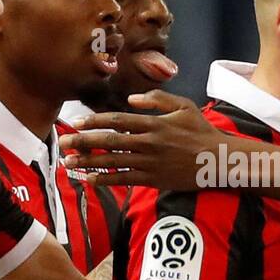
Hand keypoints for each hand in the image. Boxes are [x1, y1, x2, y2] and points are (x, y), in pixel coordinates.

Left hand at [57, 90, 218, 189]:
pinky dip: (106, 179)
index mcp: (153, 123)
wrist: (217, 160)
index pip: (117, 120)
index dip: (94, 121)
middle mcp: (148, 142)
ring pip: (112, 162)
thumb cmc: (201, 131)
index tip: (76, 122)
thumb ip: (156, 99)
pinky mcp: (153, 179)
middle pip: (109, 141)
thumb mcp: (183, 105)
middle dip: (83, 142)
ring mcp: (149, 162)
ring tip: (68, 163)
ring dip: (88, 162)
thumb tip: (131, 100)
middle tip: (62, 144)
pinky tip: (90, 179)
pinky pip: (124, 179)